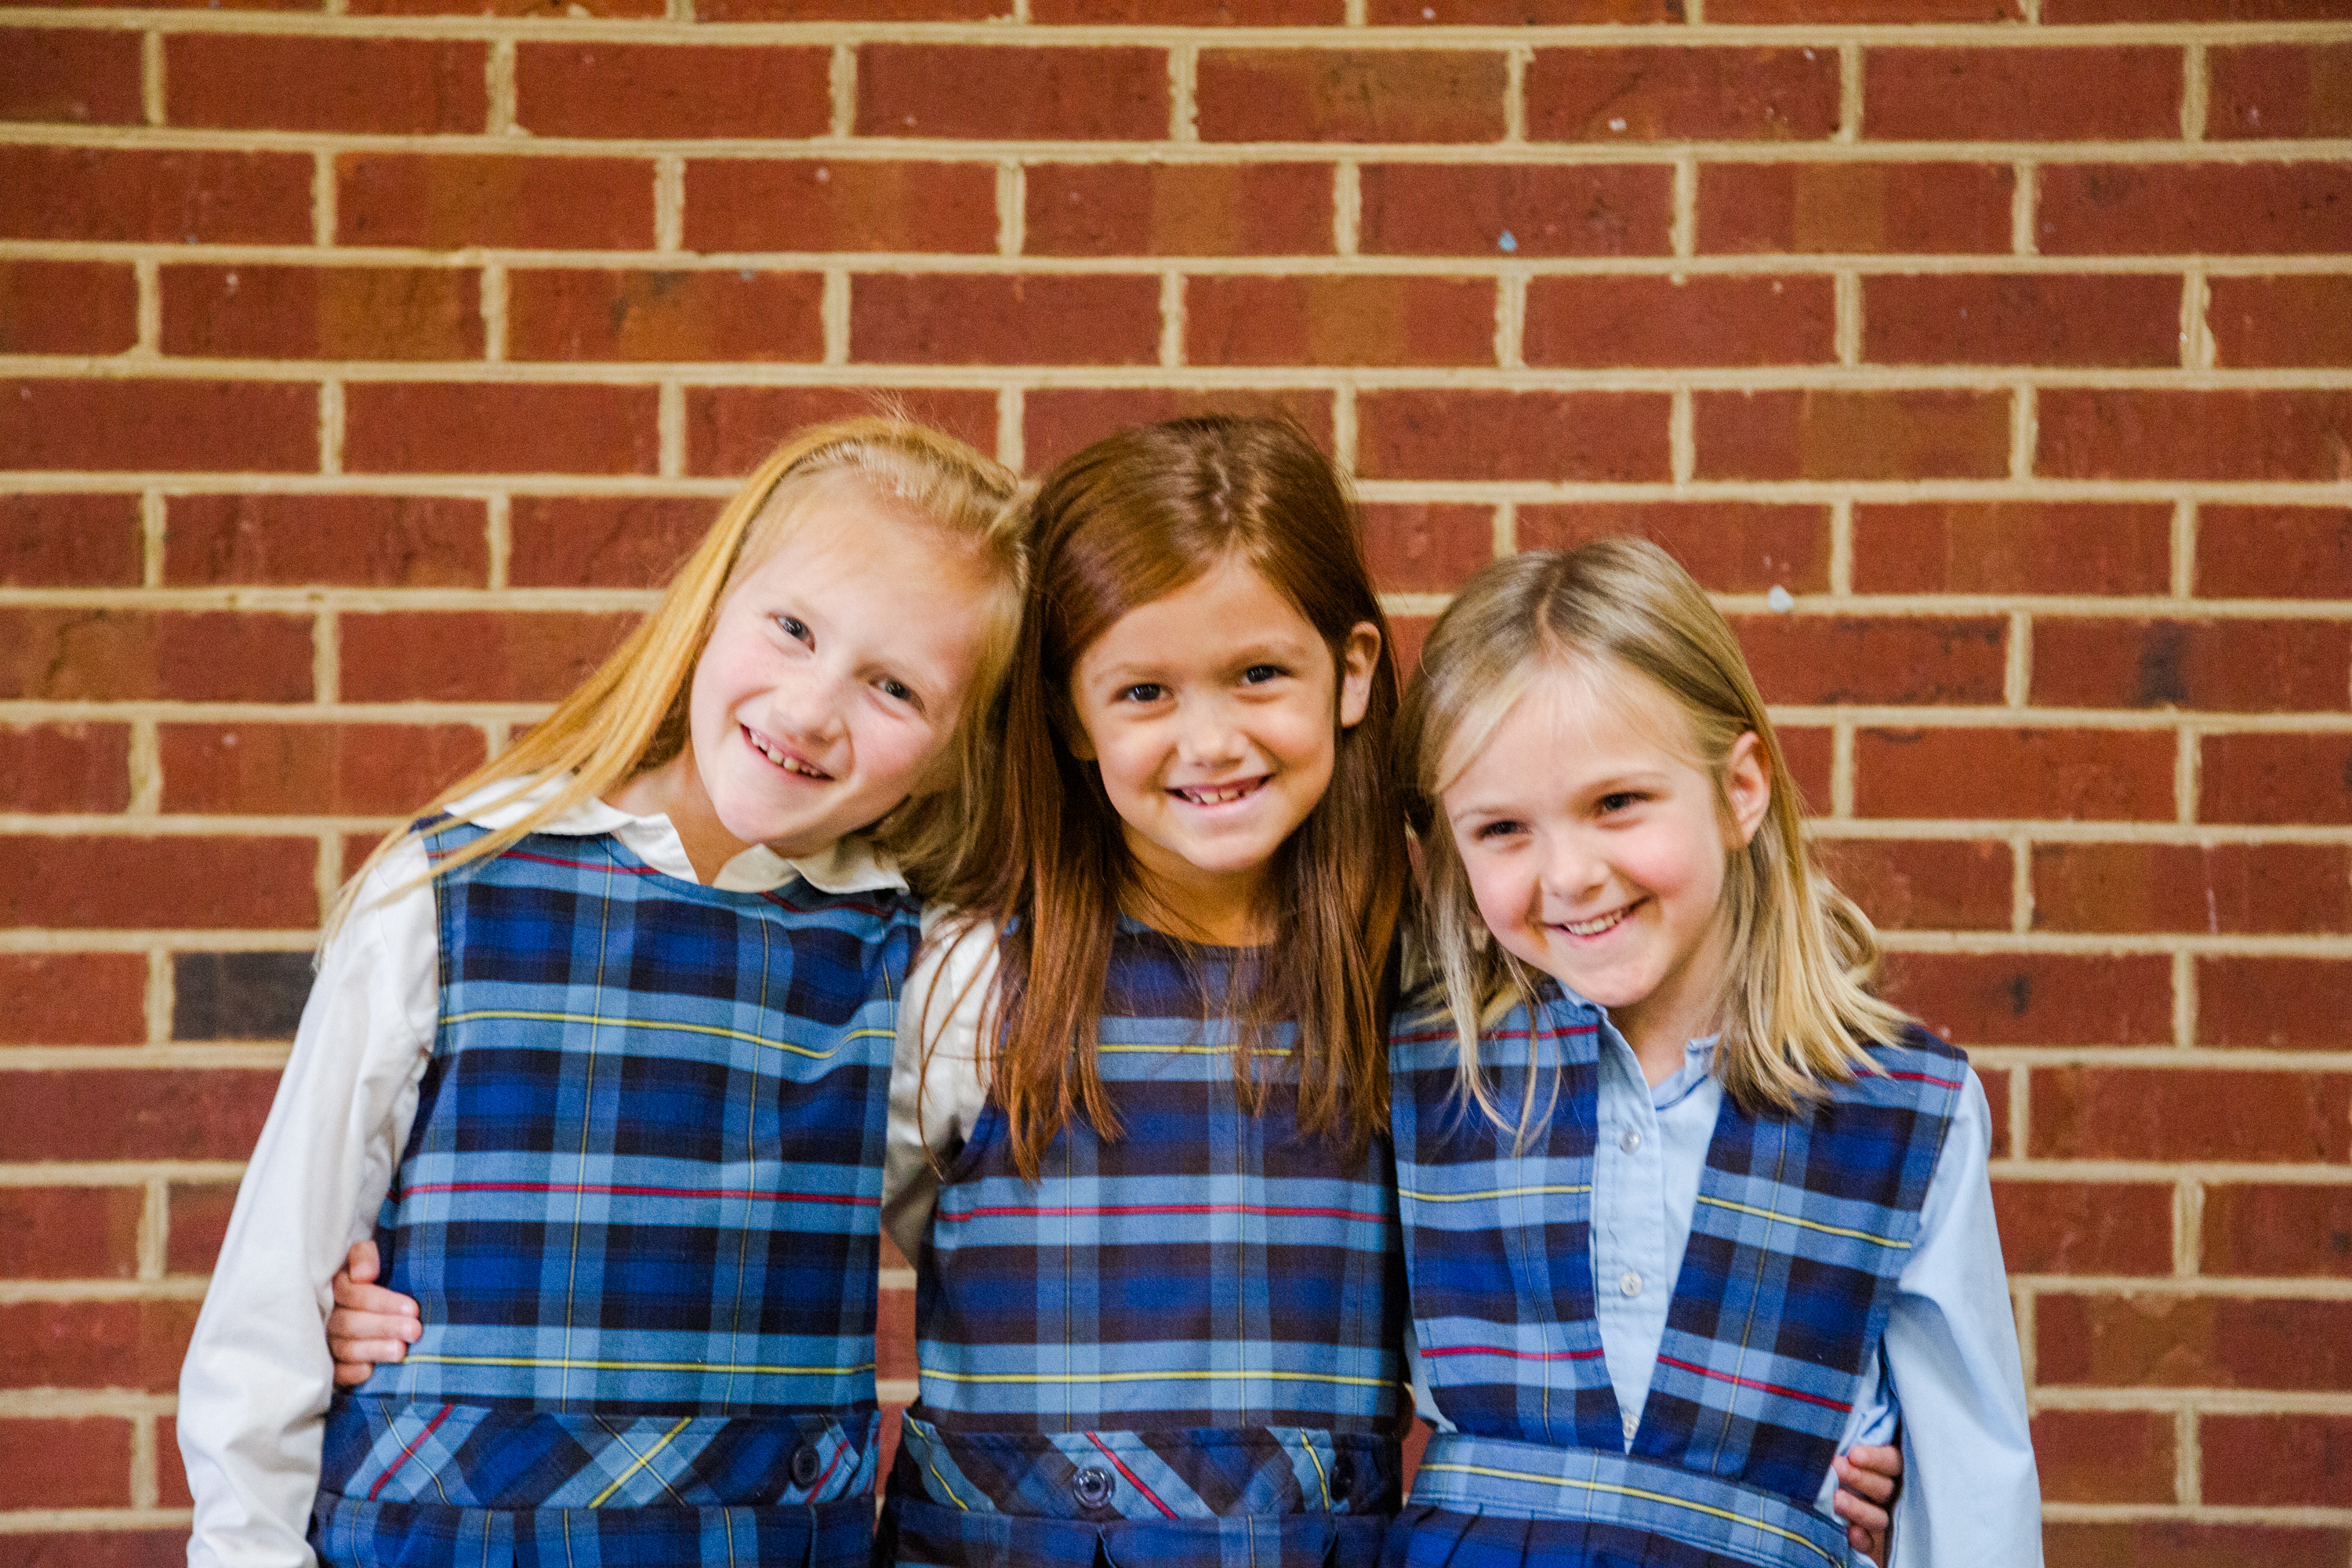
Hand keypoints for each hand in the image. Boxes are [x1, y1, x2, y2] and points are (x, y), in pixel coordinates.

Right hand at [327, 1239, 421, 1388]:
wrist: (381, 1300)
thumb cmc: (380, 1277)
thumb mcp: (374, 1257)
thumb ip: (364, 1256)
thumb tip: (363, 1273)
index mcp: (338, 1287)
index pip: (352, 1294)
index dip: (381, 1302)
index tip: (412, 1308)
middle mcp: (329, 1315)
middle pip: (349, 1323)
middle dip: (385, 1327)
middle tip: (415, 1331)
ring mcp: (329, 1341)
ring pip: (345, 1348)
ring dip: (373, 1349)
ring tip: (401, 1351)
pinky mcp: (332, 1365)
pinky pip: (336, 1372)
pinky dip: (351, 1372)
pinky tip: (370, 1370)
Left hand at [1832, 1442, 1901, 1565]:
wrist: (1817, 1505)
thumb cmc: (1831, 1468)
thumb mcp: (1840, 1455)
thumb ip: (1845, 1449)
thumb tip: (1832, 1439)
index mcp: (1887, 1469)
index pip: (1892, 1461)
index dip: (1876, 1458)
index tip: (1854, 1454)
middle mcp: (1890, 1494)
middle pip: (1884, 1488)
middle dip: (1860, 1478)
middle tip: (1837, 1468)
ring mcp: (1882, 1518)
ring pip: (1879, 1517)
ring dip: (1859, 1509)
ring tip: (1837, 1499)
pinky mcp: (1873, 1543)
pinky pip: (1872, 1544)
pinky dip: (1863, 1539)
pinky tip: (1851, 1532)